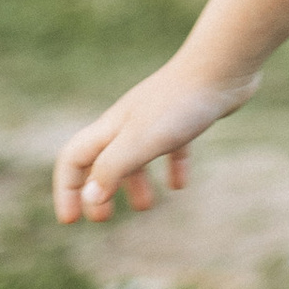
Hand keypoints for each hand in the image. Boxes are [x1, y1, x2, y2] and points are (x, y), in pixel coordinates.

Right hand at [53, 57, 257, 223]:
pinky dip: (172, 167)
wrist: (222, 67)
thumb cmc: (179, 104)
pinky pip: (172, 147)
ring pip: (136, 155)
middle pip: (100, 160)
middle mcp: (128, 123)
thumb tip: (90, 199)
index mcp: (111, 128)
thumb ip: (113, 169)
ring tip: (145, 206)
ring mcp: (157, 119)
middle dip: (96, 190)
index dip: (66, 190)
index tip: (71, 220)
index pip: (73, 159)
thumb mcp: (141, 142)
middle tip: (102, 219)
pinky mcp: (186, 118)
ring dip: (134, 183)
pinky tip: (180, 185)